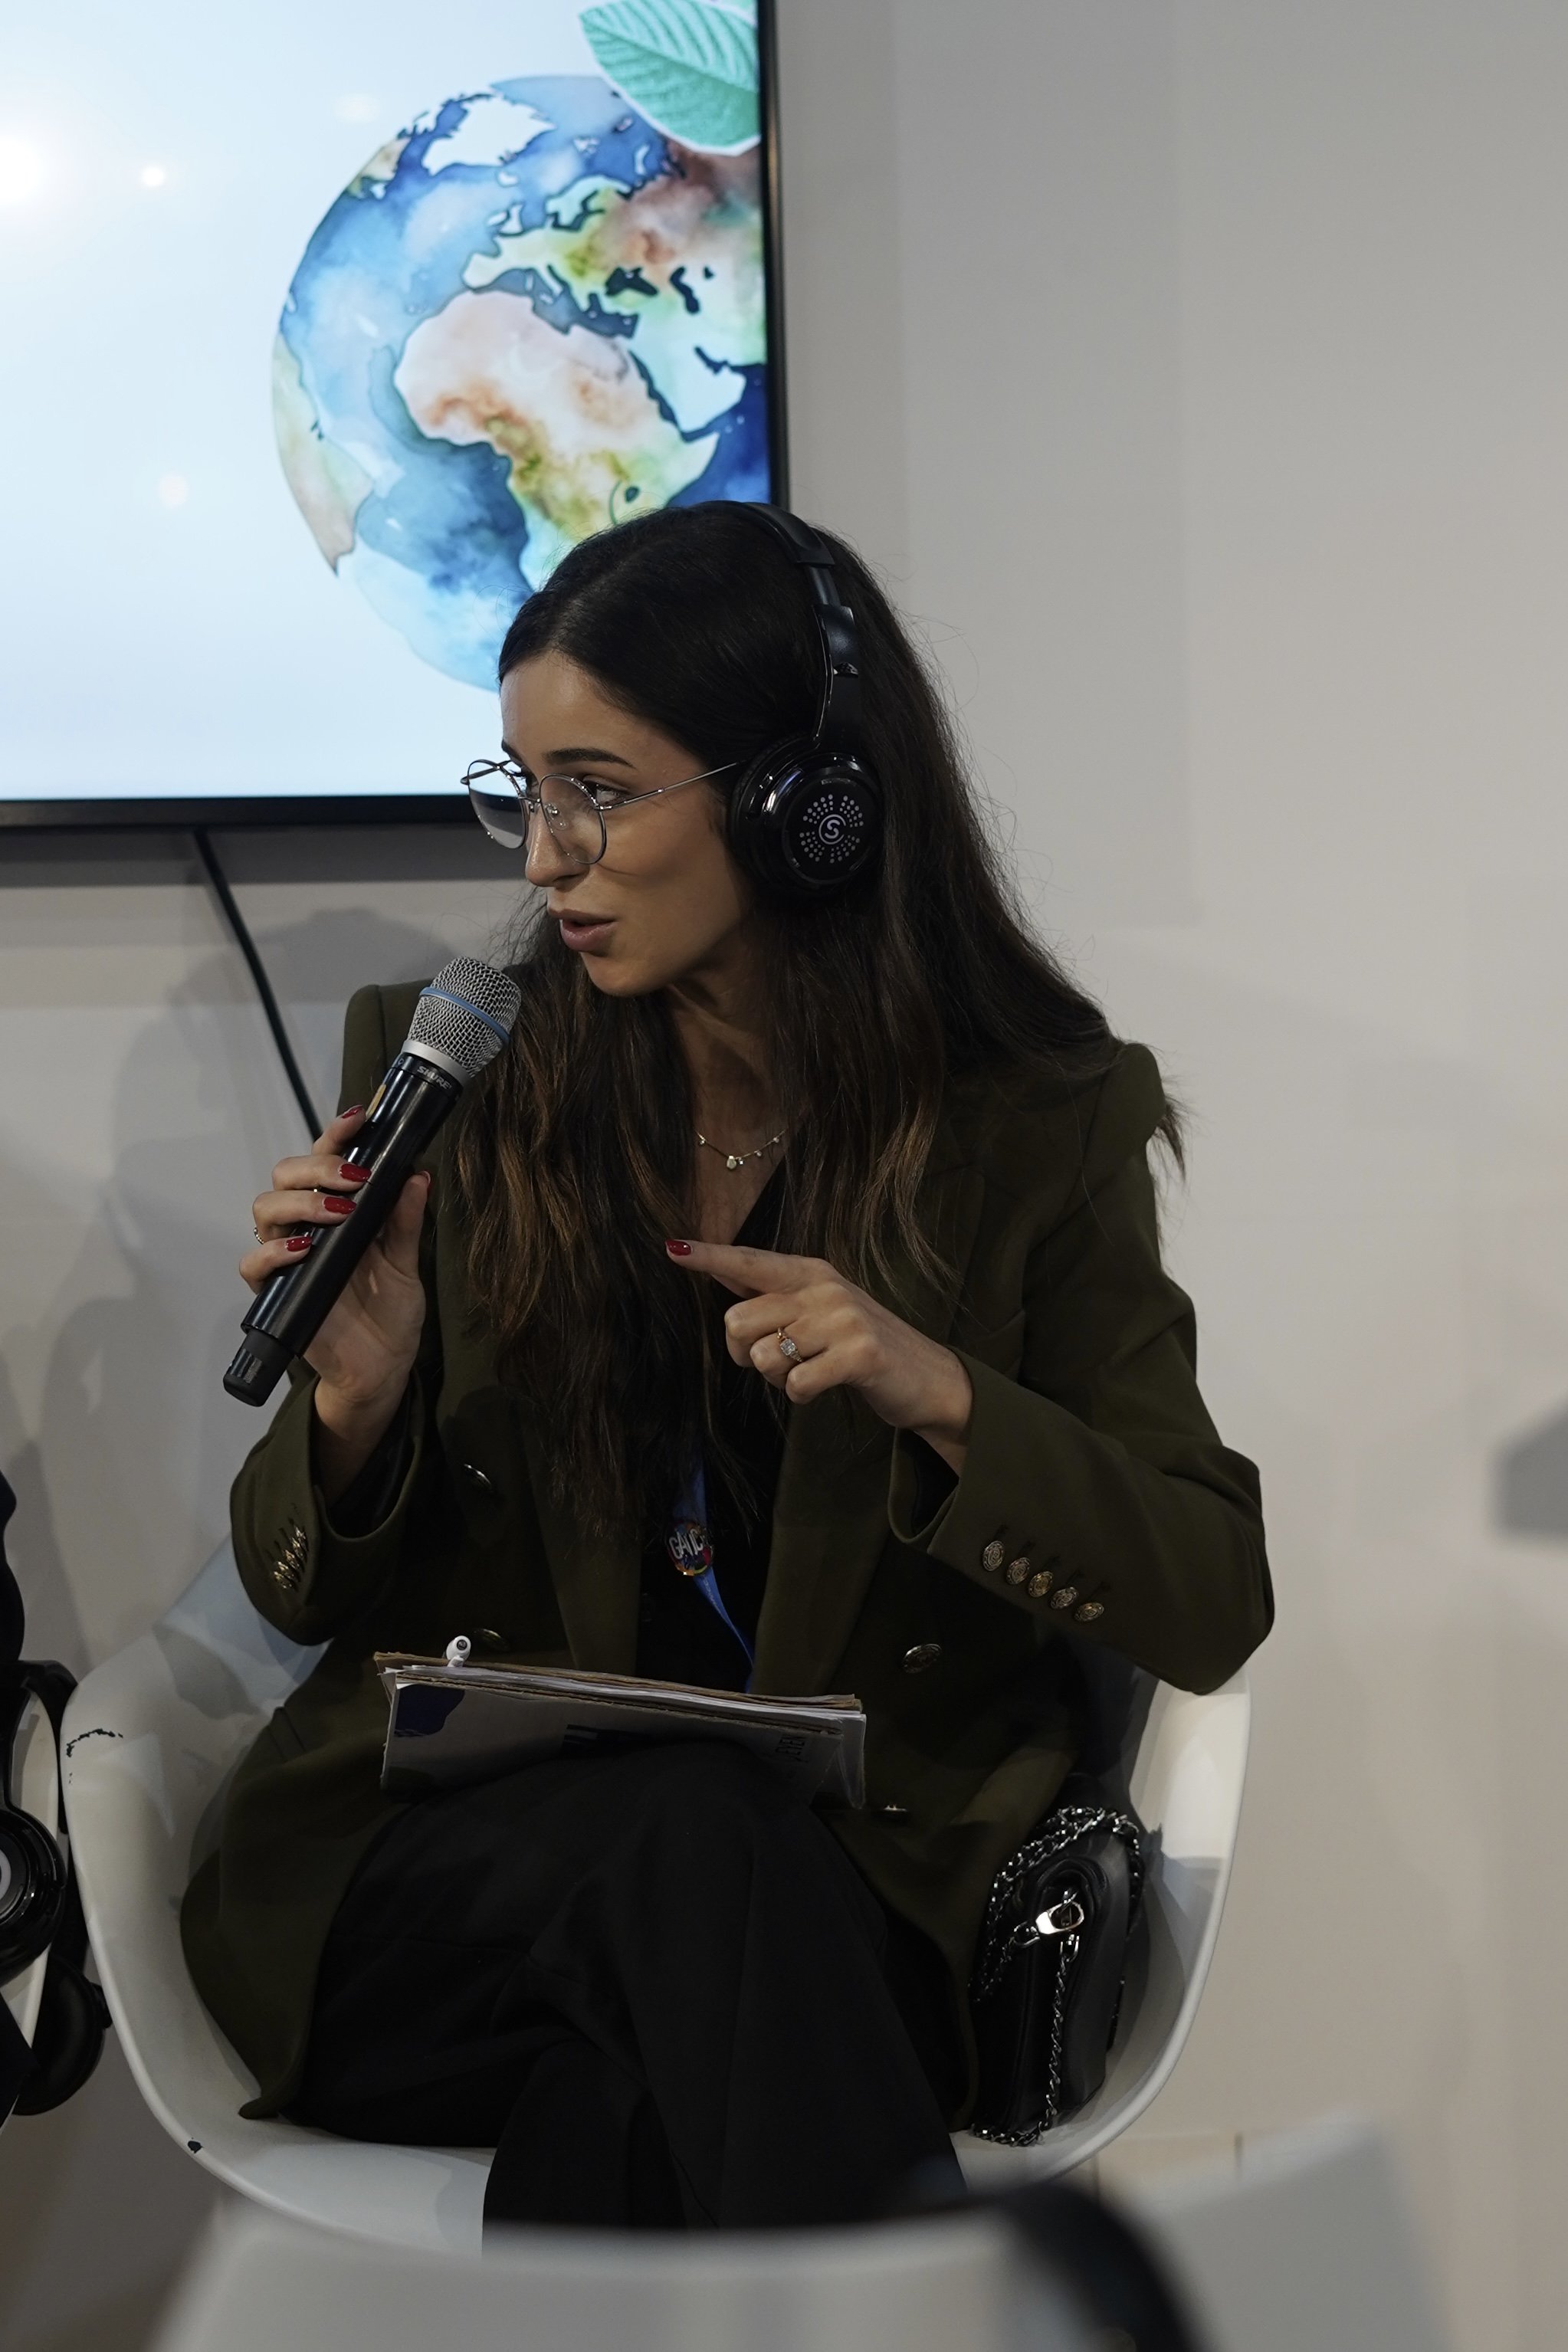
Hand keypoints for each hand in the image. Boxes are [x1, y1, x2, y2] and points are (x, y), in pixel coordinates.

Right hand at [244, 1106, 429, 1490]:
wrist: (382, 1367)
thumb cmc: (389, 1312)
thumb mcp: (405, 1263)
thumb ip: (405, 1220)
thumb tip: (418, 1173)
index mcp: (337, 1210)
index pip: (324, 1160)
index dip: (335, 1135)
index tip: (359, 1118)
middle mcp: (306, 1227)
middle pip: (284, 1175)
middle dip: (317, 1166)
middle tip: (354, 1178)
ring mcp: (287, 1257)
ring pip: (265, 1209)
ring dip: (301, 1202)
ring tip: (339, 1212)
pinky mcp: (275, 1292)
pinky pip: (255, 1263)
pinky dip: (276, 1251)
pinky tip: (306, 1249)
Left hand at [667, 1240, 972, 1473]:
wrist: (925, 1377)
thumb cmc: (859, 1345)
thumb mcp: (818, 1308)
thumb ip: (772, 1293)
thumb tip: (718, 1267)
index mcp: (810, 1272)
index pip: (749, 1261)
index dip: (708, 1257)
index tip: (671, 1248)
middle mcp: (824, 1288)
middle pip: (739, 1320)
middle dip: (744, 1353)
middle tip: (774, 1363)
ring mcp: (843, 1319)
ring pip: (764, 1356)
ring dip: (777, 1378)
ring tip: (808, 1371)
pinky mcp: (859, 1354)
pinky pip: (796, 1384)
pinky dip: (801, 1395)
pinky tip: (823, 1387)